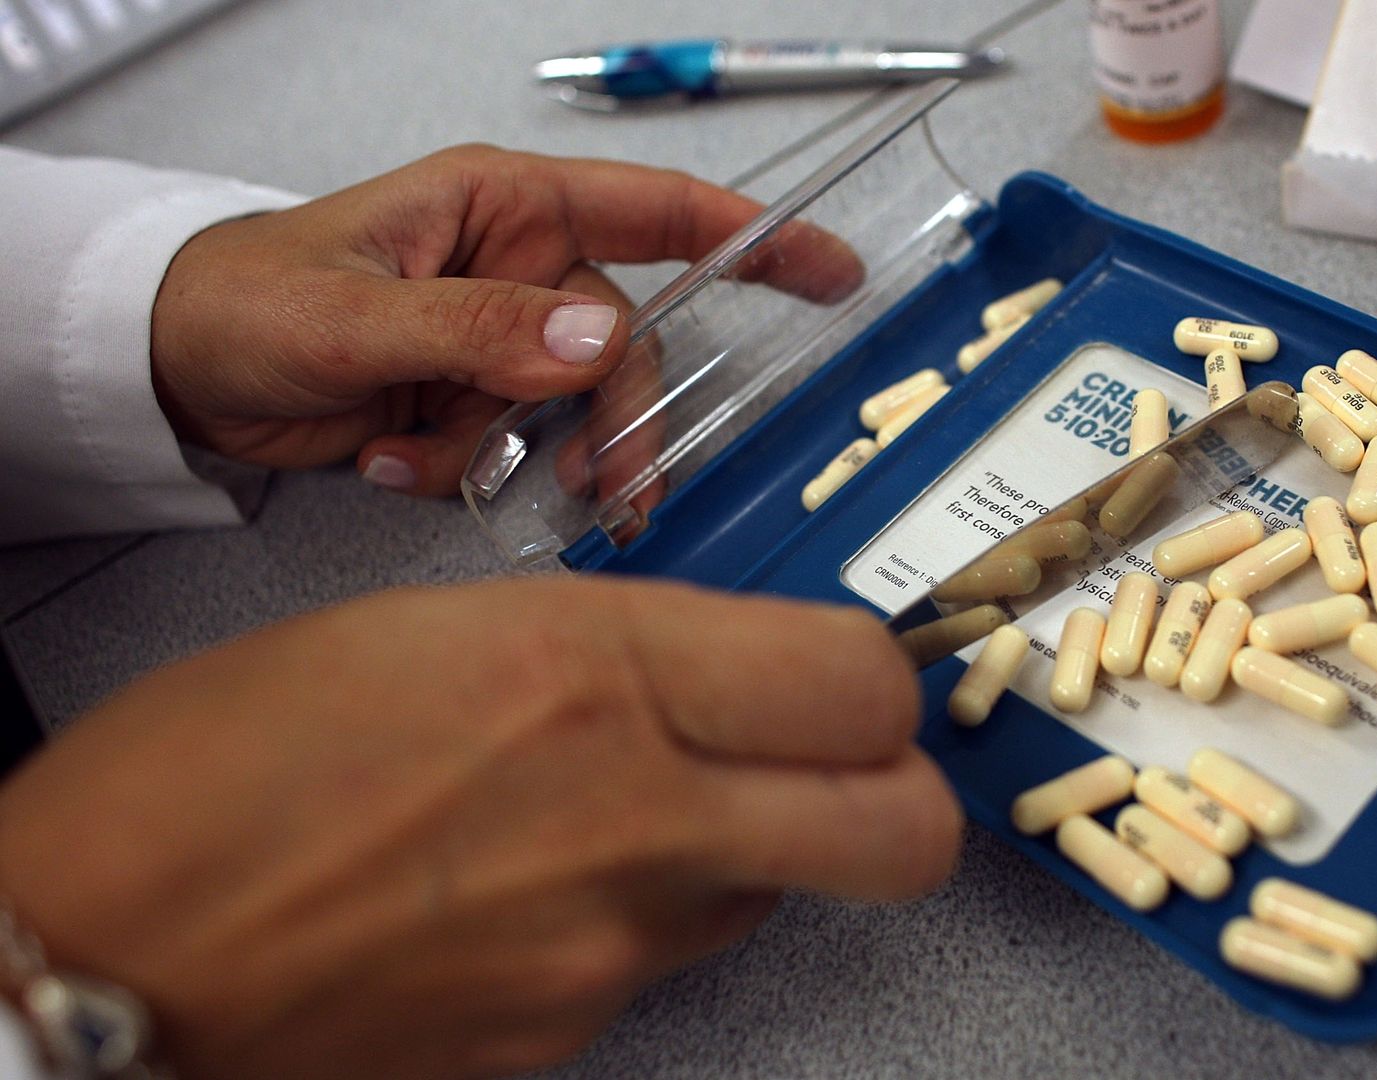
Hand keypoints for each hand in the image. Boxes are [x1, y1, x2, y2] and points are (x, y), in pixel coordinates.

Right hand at [0, 578, 955, 1078]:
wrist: (101, 955)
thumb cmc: (215, 770)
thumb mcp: (435, 625)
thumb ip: (611, 644)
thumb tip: (720, 671)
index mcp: (593, 676)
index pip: (860, 680)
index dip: (871, 673)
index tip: (838, 665)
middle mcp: (631, 818)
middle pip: (903, 829)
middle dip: (893, 787)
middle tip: (831, 753)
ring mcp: (608, 949)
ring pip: (783, 895)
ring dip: (750, 847)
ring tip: (624, 806)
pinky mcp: (567, 1035)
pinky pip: (666, 960)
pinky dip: (641, 915)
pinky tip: (536, 880)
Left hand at [150, 144, 860, 495]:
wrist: (168, 371)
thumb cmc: (239, 297)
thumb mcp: (352, 312)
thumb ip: (474, 328)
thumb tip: (595, 344)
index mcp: (505, 208)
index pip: (659, 211)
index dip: (754, 236)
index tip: (828, 271)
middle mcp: (517, 270)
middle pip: (627, 352)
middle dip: (615, 423)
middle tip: (609, 489)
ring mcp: (498, 341)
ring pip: (577, 414)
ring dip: (528, 458)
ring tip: (459, 473)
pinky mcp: (473, 403)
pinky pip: (518, 452)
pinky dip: (466, 475)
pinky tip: (393, 462)